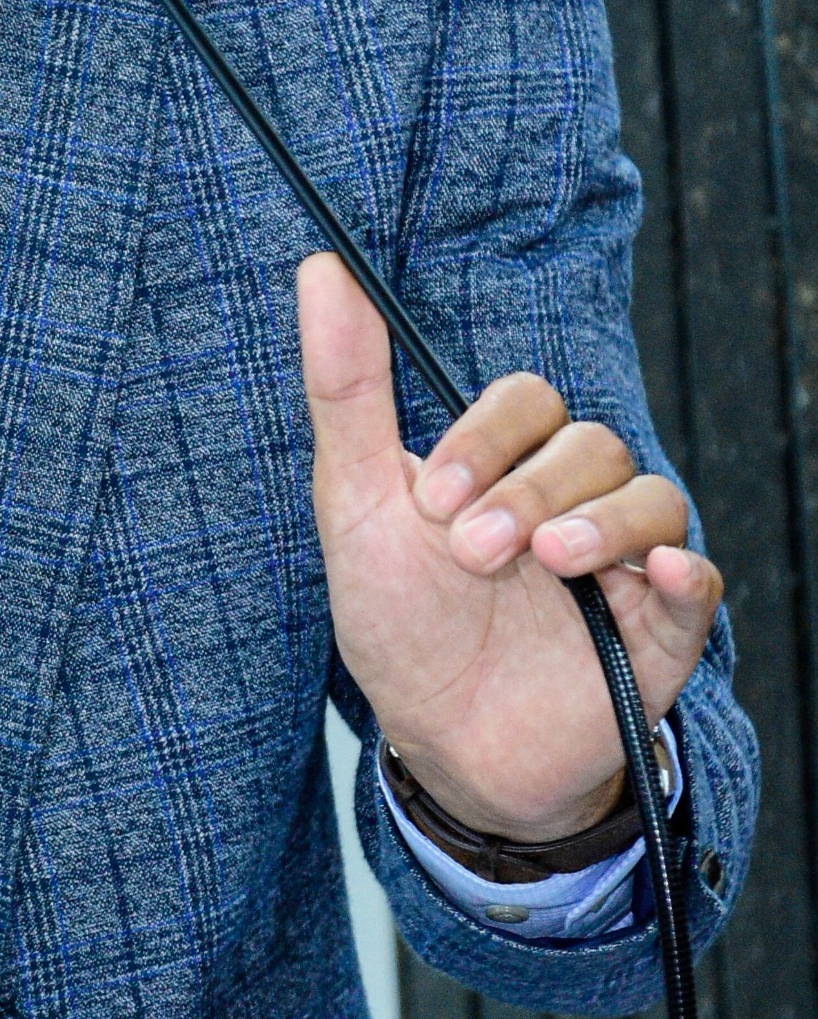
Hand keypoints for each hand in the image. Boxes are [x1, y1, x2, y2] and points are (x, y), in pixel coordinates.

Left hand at [298, 252, 723, 841]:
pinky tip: (649, 577)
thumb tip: (320, 268)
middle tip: (474, 553)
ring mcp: (618, 564)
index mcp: (501, 468)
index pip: (529, 400)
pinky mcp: (660, 631)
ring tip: (547, 565)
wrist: (446, 749)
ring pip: (652, 498)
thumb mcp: (355, 506)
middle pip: (591, 444)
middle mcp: (568, 503)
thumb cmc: (400, 625)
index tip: (434, 502)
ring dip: (600, 522)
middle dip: (530, 490)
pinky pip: (698, 580)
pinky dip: (681, 572)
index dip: (488, 438)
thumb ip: (347, 389)